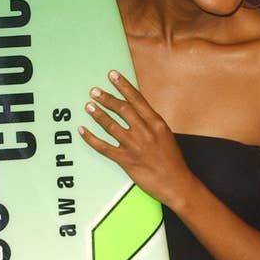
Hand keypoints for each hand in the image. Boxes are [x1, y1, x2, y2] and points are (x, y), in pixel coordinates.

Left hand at [78, 70, 193, 209]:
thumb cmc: (172, 160)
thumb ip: (151, 123)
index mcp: (156, 123)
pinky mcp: (126, 160)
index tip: (112, 75)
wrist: (176, 183)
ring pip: (111, 126)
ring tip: (88, 106)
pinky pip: (104, 147)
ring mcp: (134, 146)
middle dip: (106, 98)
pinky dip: (91, 139)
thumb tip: (137, 112)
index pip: (137, 99)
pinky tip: (83, 131)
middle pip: (122, 109)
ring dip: (98, 114)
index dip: (123, 86)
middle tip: (94, 91)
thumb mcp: (166, 135)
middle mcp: (145, 131)